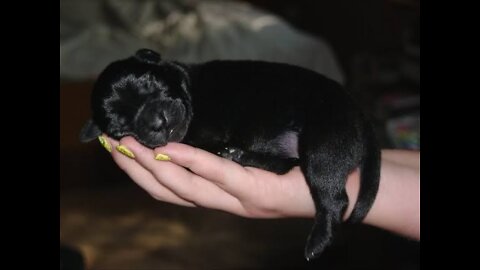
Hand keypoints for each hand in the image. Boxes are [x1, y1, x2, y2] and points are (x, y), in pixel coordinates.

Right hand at [102, 135, 338, 218]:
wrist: (341, 184)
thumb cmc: (300, 167)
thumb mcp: (255, 157)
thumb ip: (228, 151)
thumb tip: (200, 125)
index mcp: (222, 196)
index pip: (171, 190)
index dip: (140, 172)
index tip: (118, 149)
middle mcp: (225, 204)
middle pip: (168, 191)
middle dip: (135, 168)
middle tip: (111, 142)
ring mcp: (240, 202)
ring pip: (185, 189)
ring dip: (153, 165)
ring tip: (129, 144)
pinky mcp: (259, 195)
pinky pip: (219, 176)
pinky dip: (192, 161)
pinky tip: (170, 147)